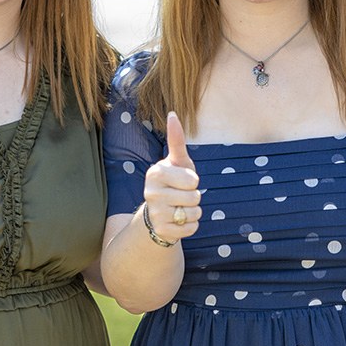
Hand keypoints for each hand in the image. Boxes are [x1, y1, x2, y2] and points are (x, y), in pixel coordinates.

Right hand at [141, 112, 200, 244]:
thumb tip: (173, 114)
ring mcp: (155, 214)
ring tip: (180, 208)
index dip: (193, 182)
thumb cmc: (173, 181)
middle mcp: (151, 193)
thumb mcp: (176, 162)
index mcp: (155, 173)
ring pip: (194, 213)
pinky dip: (191, 226)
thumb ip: (176, 140)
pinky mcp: (162, 231)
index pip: (192, 180)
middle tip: (181, 196)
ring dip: (193, 212)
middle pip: (194, 198)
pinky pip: (191, 228)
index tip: (183, 181)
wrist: (158, 212)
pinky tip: (179, 221)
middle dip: (194, 198)